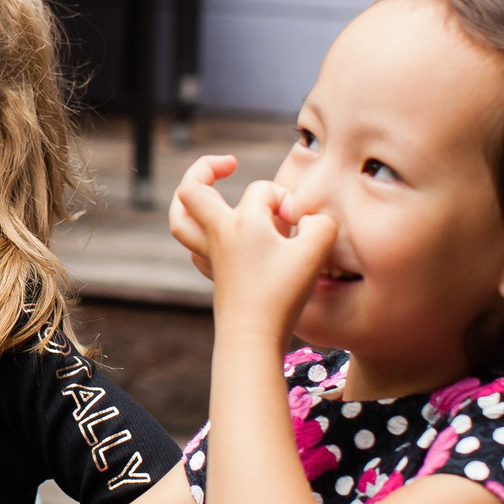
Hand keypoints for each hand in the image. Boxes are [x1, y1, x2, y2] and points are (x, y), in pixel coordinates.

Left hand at [179, 175, 337, 340]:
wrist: (252, 339)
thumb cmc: (281, 295)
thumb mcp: (315, 252)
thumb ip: (322, 224)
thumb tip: (312, 220)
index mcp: (240, 222)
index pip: (262, 190)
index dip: (284, 198)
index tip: (299, 223)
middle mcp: (218, 235)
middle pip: (191, 191)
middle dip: (206, 169)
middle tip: (229, 163)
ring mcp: (211, 257)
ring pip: (181, 222)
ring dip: (189, 202)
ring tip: (207, 191)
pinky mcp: (215, 277)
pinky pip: (195, 248)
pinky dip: (202, 235)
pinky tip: (218, 237)